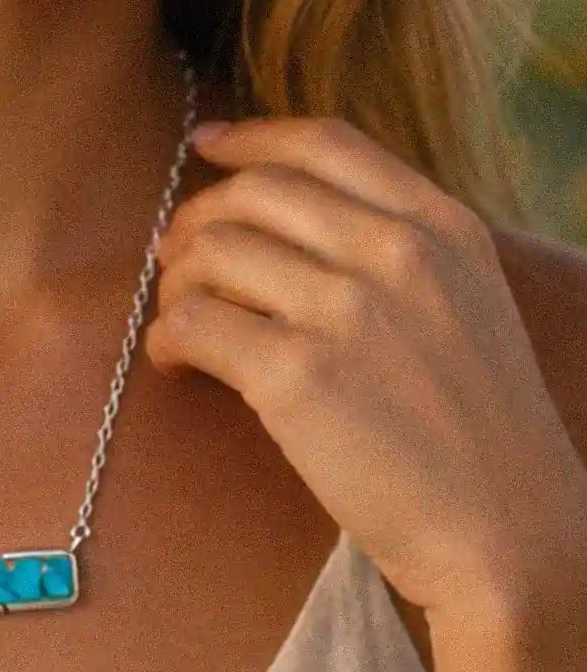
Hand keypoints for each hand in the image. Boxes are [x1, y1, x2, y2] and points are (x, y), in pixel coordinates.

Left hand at [145, 117, 586, 616]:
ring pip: (210, 252)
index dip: (250, 139)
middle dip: (194, 222)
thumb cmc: (476, 431)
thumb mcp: (466, 304)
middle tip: (175, 264)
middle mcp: (395, 253)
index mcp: (442, 227)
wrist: (506, 532)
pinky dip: (166, 339)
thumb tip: (283, 221)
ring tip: (180, 323)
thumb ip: (396, 250)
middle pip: (252, 193)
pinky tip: (175, 364)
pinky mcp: (296, 375)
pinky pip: (191, 322)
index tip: (205, 146)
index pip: (324, 143)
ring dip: (175, 285)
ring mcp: (346, 311)